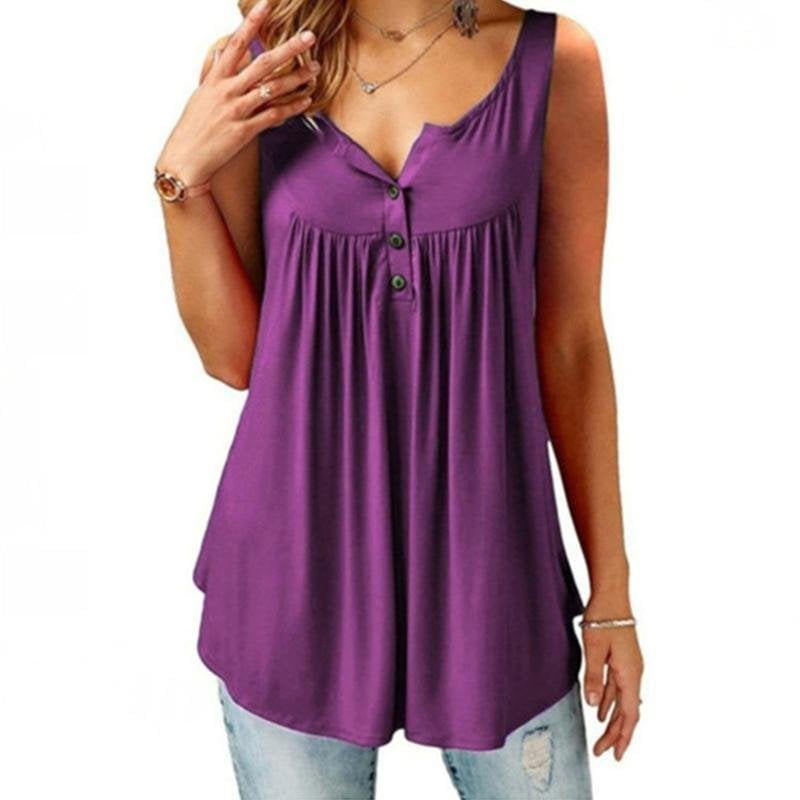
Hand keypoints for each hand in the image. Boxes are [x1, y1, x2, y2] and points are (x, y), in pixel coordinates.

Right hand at [156, 0, 319, 186]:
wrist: (185, 159)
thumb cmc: (192, 129)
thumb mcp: (201, 95)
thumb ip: (215, 73)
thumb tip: (221, 53)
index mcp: (215, 79)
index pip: (236, 44)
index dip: (252, 23)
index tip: (266, 5)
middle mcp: (227, 91)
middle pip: (263, 63)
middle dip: (288, 48)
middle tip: (309, 36)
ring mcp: (236, 110)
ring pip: (273, 88)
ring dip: (297, 78)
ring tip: (315, 69)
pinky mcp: (245, 131)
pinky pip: (274, 115)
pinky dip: (292, 107)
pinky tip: (305, 100)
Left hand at [580, 597, 643, 760]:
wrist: (612, 594)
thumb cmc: (603, 618)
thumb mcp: (594, 649)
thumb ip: (594, 677)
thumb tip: (594, 706)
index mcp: (630, 673)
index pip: (630, 713)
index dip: (623, 735)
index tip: (615, 754)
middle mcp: (633, 672)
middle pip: (628, 711)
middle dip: (616, 733)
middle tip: (603, 752)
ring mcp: (629, 666)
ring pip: (622, 700)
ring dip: (613, 719)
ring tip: (602, 737)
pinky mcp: (622, 659)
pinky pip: (617, 687)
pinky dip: (610, 701)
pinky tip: (601, 710)